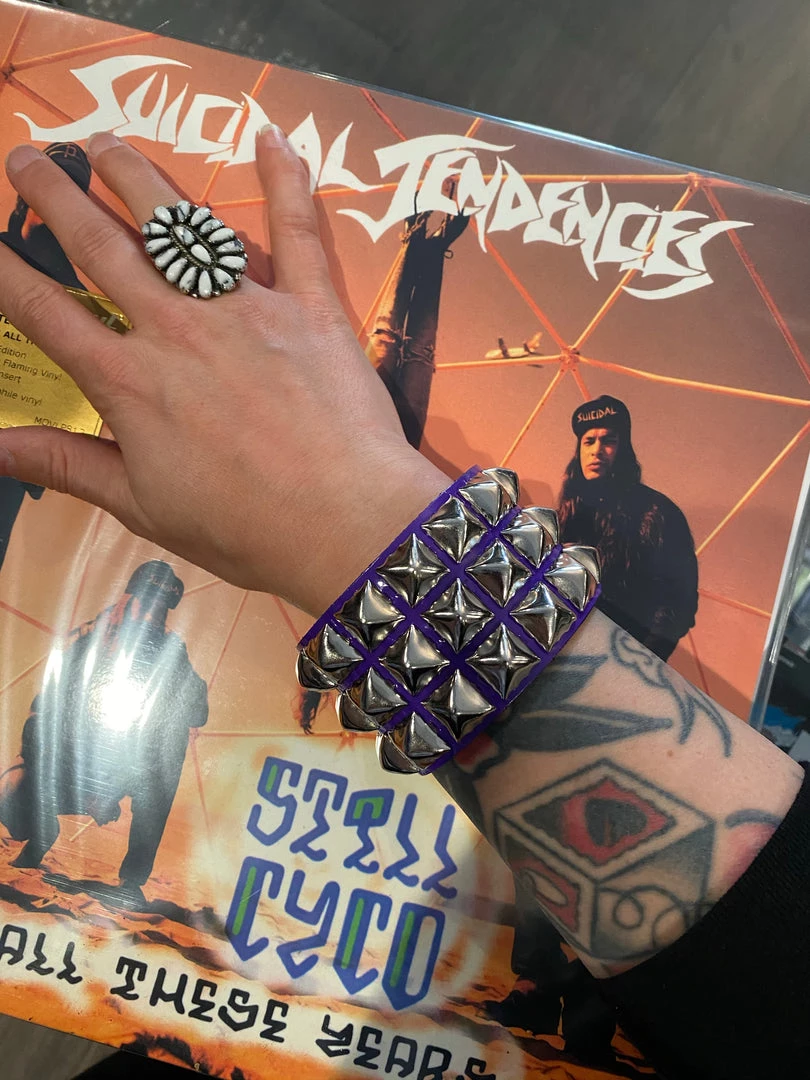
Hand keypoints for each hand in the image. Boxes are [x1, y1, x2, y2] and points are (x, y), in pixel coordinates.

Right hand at [0, 128, 449, 614]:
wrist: (344, 522)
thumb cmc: (244, 528)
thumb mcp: (143, 507)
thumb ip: (69, 467)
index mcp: (128, 381)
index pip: (45, 312)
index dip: (6, 272)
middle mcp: (176, 328)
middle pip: (101, 245)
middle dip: (57, 194)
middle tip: (31, 156)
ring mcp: (244, 308)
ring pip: (179, 224)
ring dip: (137, 176)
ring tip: (108, 144)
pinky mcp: (308, 305)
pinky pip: (296, 231)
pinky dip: (285, 181)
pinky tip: (270, 138)